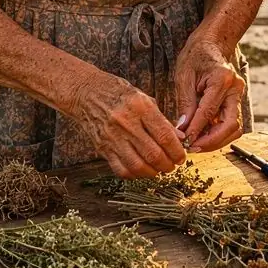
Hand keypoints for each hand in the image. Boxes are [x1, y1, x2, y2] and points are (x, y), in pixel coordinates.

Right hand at [69, 67, 185, 177]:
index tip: (181, 157)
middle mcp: (126, 122)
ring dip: (153, 172)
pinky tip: (141, 170)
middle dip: (168, 165)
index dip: (176, 151)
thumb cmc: (118, 93)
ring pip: (138, 165)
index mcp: (140, 107)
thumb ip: (162, 120)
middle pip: (153, 154)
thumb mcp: (144, 98)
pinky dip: (135, 175)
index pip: (164, 135)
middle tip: (172, 165)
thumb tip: (179, 138)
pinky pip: (121, 169)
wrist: (86, 92)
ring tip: (159, 169)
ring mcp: (112, 137)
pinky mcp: (102, 148)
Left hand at [174, 35, 244, 152]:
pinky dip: (217, 133)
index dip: (197, 130)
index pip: (210, 112)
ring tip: (196, 144)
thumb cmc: (195, 56)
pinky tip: (202, 135)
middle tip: (193, 148)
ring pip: (234, 128)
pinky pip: (230, 123)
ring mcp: (239, 95)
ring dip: (216, 140)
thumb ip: (185, 103)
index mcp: (222, 79)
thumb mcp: (184, 77)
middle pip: (231, 125)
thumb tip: (183, 129)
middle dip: (212, 141)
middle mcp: (235, 88)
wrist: (211, 44)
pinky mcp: (237, 101)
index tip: (185, 141)